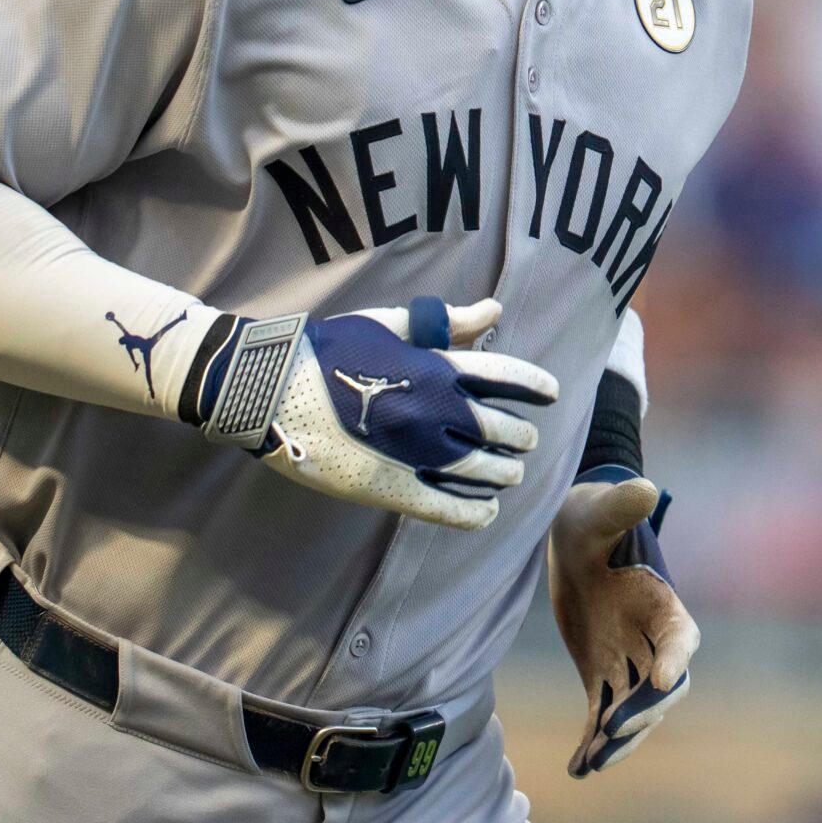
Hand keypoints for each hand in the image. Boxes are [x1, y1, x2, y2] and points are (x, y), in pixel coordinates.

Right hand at [190, 297, 557, 530]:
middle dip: (519, 436)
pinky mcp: (385, 486)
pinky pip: (442, 507)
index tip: (551, 394)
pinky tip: (487, 511)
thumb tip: (496, 310)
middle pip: (497, 429)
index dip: (534, 386)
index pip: (503, 376)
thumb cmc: (331, 347)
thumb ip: (447, 322)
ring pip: (478, 470)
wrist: (270, 385)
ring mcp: (409, 451)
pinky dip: (471, 512)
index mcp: (432, 365)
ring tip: (511, 474)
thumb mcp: (390, 323)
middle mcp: (429, 408)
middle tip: (525, 440)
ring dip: (502, 474)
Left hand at [547, 471, 695, 775]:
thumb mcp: (602, 511)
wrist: (573, 534)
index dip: (675, 659)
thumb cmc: (594, 516)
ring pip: (632, 711)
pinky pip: (602, 714)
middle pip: (661, 688)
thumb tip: (643, 488)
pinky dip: (593, 742)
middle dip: (643, 711)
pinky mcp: (601, 673)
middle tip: (614, 727)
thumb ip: (622, 507)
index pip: (681, 639)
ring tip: (593, 761)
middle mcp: (653, 640)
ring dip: (617, 738)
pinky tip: (577, 768)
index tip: (663, 676)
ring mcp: (628, 661)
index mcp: (664, 604)